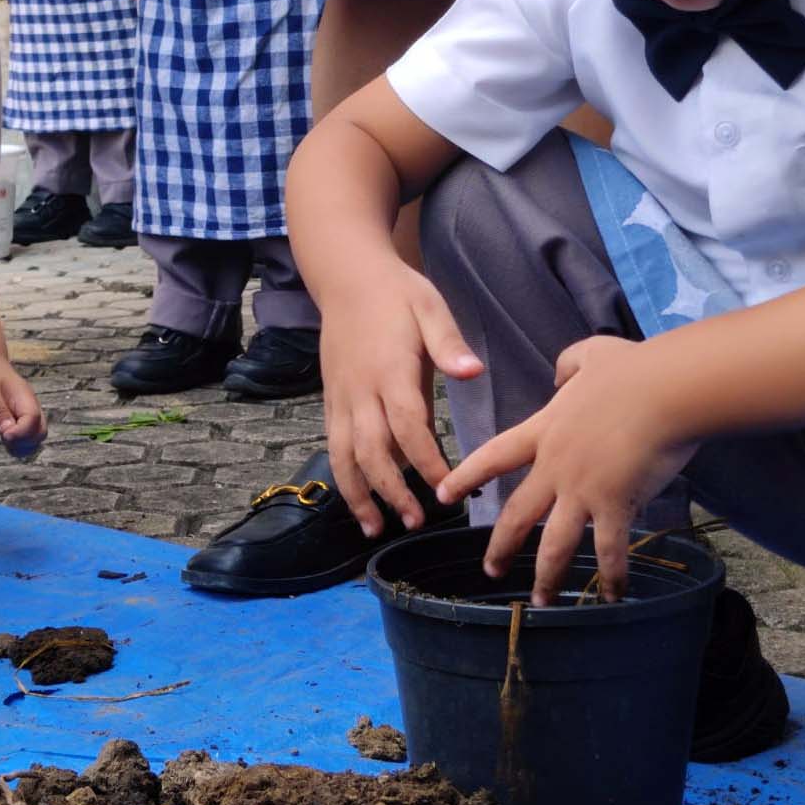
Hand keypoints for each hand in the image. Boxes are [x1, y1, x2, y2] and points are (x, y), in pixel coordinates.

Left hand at [0, 357, 46, 453]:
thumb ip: (0, 411)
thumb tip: (8, 432)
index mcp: (26, 397)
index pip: (33, 419)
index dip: (20, 432)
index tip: (5, 434)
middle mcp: (33, 407)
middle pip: (40, 433)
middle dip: (23, 440)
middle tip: (4, 435)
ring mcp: (31, 414)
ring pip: (37, 438)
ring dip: (22, 444)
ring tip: (5, 436)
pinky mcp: (25, 420)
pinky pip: (29, 437)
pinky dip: (20, 442)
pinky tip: (8, 435)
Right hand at [321, 259, 482, 536]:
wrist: (346, 276)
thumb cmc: (397, 293)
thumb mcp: (429, 306)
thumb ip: (449, 343)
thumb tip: (473, 372)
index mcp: (390, 371)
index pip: (409, 427)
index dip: (426, 461)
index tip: (447, 486)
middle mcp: (360, 391)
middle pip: (372, 452)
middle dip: (392, 491)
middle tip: (415, 521)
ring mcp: (341, 397)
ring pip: (343, 456)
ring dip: (358, 495)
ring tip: (375, 528)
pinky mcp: (331, 399)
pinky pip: (333, 445)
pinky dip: (342, 476)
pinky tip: (356, 499)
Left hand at [438, 335, 697, 604]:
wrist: (664, 391)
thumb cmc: (632, 370)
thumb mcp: (590, 355)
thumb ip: (568, 364)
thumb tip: (558, 374)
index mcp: (545, 430)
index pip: (495, 455)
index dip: (467, 475)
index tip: (443, 494)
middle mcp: (556, 466)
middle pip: (519, 513)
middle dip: (502, 545)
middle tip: (490, 571)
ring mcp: (583, 490)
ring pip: (555, 543)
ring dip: (547, 575)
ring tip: (541, 600)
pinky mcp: (614, 505)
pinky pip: (609, 550)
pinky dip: (610, 577)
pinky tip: (612, 597)